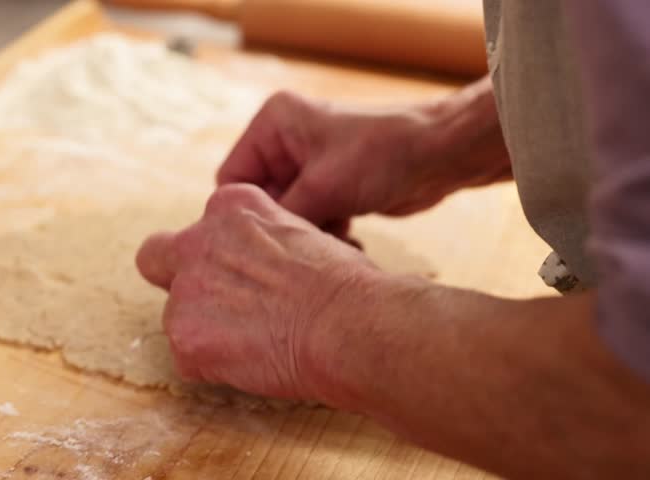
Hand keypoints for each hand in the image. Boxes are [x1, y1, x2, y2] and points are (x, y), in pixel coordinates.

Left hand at [135, 184, 377, 401]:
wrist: (348, 324)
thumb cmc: (344, 283)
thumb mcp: (300, 232)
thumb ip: (262, 241)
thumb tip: (263, 267)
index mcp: (230, 206)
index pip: (203, 229)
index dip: (220, 256)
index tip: (244, 276)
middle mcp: (197, 241)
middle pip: (156, 258)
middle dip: (172, 278)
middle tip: (208, 306)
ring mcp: (186, 290)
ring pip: (176, 317)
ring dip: (205, 332)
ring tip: (257, 345)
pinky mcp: (185, 337)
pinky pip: (188, 358)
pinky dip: (213, 366)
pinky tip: (253, 363)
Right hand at [218, 85, 511, 232]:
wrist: (442, 156)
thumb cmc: (384, 152)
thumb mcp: (324, 186)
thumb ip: (281, 215)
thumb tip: (249, 247)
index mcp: (273, 125)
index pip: (232, 178)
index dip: (245, 213)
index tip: (264, 241)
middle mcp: (285, 142)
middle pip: (260, 201)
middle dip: (283, 226)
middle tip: (304, 246)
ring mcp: (308, 166)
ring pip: (286, 216)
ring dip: (307, 235)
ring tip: (335, 241)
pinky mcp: (330, 187)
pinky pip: (311, 221)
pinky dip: (325, 236)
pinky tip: (351, 241)